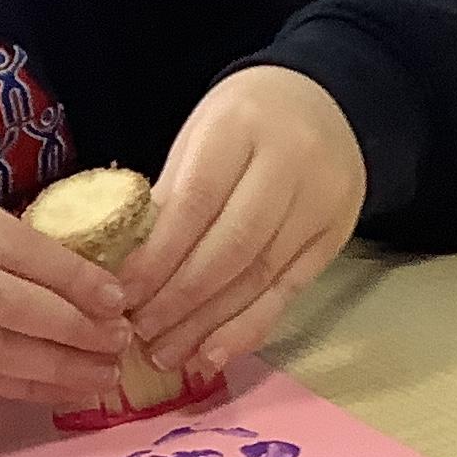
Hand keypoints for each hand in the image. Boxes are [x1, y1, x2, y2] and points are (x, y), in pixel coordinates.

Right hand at [0, 178, 128, 402]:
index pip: (17, 247)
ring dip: (58, 367)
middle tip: (121, 340)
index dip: (73, 277)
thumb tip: (79, 277)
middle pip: (11, 305)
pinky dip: (22, 387)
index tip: (117, 297)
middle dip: (75, 327)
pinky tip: (59, 389)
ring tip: (103, 374)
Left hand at [121, 67, 365, 378]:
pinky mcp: (335, 237)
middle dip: (179, 299)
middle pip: (231, 247)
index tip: (121, 292)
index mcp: (240, 126)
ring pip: (260, 276)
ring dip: (209, 324)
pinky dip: (248, 328)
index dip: (157, 256)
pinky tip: (212, 353)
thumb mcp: (200, 134)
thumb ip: (169, 192)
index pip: (197, 202)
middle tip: (139, 332)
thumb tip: (126, 268)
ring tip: (167, 354)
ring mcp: (319, 203)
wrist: (327, 103)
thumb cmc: (243, 120)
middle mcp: (289, 165)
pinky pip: (288, 292)